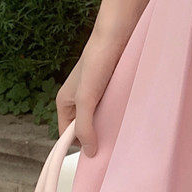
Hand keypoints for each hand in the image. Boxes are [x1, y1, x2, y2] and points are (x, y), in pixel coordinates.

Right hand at [56, 28, 128, 156]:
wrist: (116, 37)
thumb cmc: (96, 63)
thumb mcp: (86, 99)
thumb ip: (85, 126)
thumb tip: (89, 151)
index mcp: (64, 102)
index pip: (67, 133)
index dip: (78, 144)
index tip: (96, 153)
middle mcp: (78, 99)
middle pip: (85, 127)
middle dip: (96, 134)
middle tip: (112, 141)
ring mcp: (94, 93)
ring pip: (100, 117)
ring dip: (109, 123)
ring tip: (122, 127)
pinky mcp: (109, 88)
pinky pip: (111, 107)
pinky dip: (118, 112)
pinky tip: (127, 114)